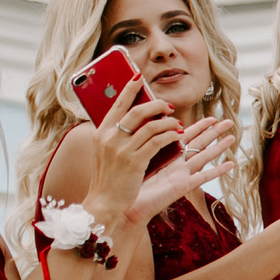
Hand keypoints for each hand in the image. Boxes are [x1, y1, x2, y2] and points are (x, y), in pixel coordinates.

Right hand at [84, 93, 184, 223]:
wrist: (104, 201)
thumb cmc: (109, 176)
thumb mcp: (106, 151)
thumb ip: (117, 134)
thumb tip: (134, 118)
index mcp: (100, 133)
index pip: (116, 105)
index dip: (129, 89)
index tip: (139, 77)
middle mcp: (109, 138)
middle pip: (135, 111)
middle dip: (155, 104)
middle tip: (168, 106)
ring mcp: (121, 150)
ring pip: (150, 125)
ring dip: (168, 122)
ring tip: (178, 124)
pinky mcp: (134, 162)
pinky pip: (157, 142)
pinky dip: (170, 136)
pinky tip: (178, 135)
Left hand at [127, 116, 236, 224]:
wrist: (124, 204)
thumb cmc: (125, 182)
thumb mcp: (133, 155)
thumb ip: (141, 140)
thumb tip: (140, 121)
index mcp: (165, 155)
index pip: (184, 136)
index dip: (198, 126)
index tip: (210, 117)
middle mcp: (176, 163)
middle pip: (199, 144)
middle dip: (213, 132)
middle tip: (228, 121)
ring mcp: (182, 175)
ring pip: (204, 156)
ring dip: (219, 147)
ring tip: (232, 137)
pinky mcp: (183, 186)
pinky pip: (203, 177)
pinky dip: (218, 170)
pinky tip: (231, 164)